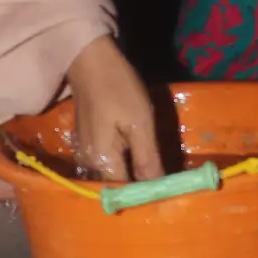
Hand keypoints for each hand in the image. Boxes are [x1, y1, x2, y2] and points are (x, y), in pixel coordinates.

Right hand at [66, 35, 164, 182]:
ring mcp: (87, 153)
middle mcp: (89, 164)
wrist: (90, 60)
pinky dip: (125, 165)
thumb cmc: (118, 89)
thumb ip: (148, 160)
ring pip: (113, 175)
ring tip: (158, 175)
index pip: (126, 194)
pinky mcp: (89, 141)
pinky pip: (109, 162)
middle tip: (168, 186)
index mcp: (102, 162)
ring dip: (134, 177)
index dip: (148, 197)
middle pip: (118, 187)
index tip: (170, 195)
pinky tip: (140, 159)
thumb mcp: (140, 123)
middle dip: (141, 188)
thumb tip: (158, 190)